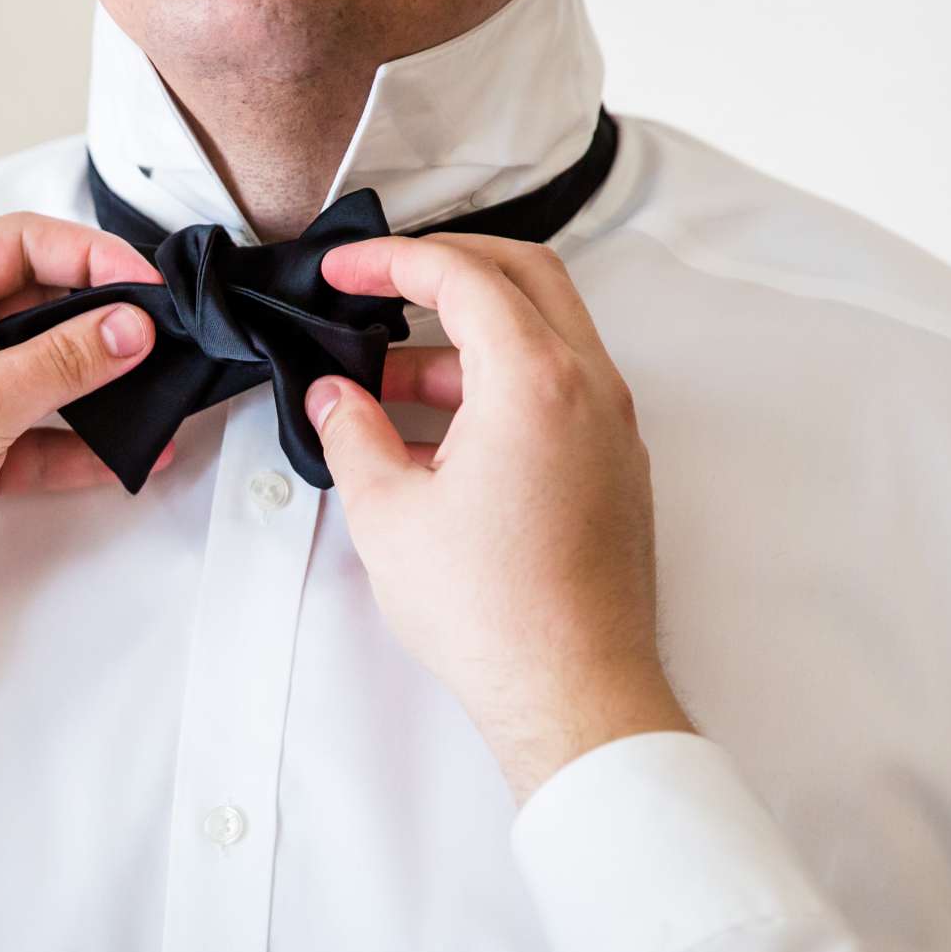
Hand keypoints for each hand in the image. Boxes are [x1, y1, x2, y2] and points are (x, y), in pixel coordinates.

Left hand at [0, 213, 170, 610]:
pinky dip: (82, 443)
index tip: (148, 286)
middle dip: (101, 321)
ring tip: (157, 391)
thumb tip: (128, 326)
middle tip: (161, 338)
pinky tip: (127, 452)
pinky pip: (37, 433)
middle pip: (35, 303)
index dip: (89, 256)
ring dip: (99, 385)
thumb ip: (60, 361)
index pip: (18, 244)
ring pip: (42, 370)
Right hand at [304, 234, 691, 798]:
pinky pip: (559, 386)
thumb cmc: (494, 613)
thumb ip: (353, 436)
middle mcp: (589, 388)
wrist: (573, 691)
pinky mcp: (615, 466)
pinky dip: (500, 379)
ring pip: (544, 332)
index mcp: (535, 381)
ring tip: (387, 384)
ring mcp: (612, 426)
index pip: (463, 276)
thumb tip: (334, 400)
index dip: (392, 261)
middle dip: (445, 267)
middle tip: (380, 285)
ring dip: (467, 337)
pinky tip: (438, 431)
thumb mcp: (388, 514)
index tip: (344, 270)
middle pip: (523, 275)